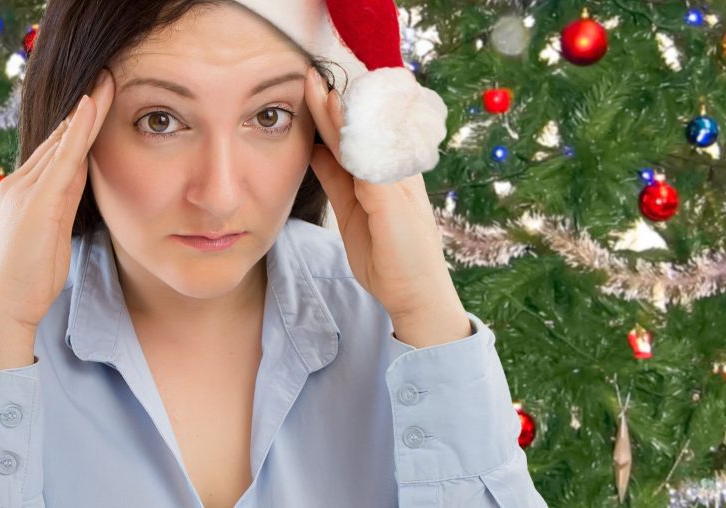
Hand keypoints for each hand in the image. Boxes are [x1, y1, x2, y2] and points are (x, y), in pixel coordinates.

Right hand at [0, 69, 114, 333]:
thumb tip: (77, 188)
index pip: (56, 152)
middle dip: (84, 109)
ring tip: (106, 82)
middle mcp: (20, 184)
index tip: (97, 101)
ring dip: (86, 111)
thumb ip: (60, 208)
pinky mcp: (35, 202)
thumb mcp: (49, 237)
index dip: (78, 125)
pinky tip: (91, 109)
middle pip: (59, 139)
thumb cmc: (28, 280)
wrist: (3, 307)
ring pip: (62, 143)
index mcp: (23, 192)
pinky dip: (77, 131)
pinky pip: (62, 159)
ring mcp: (26, 191)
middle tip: (107, 77)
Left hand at [303, 69, 468, 346]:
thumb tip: (316, 149)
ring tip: (320, 88)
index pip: (356, 137)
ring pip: (368, 142)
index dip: (334, 113)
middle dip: (334, 103)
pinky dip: (354, 144)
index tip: (311, 89)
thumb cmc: (387, 257)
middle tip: (310, 76)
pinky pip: (371, 164)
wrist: (416, 296)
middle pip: (362, 131)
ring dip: (342, 114)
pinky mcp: (394, 200)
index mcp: (384, 174)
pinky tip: (339, 127)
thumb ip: (337, 179)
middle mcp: (395, 172)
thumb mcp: (352, 211)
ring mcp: (397, 184)